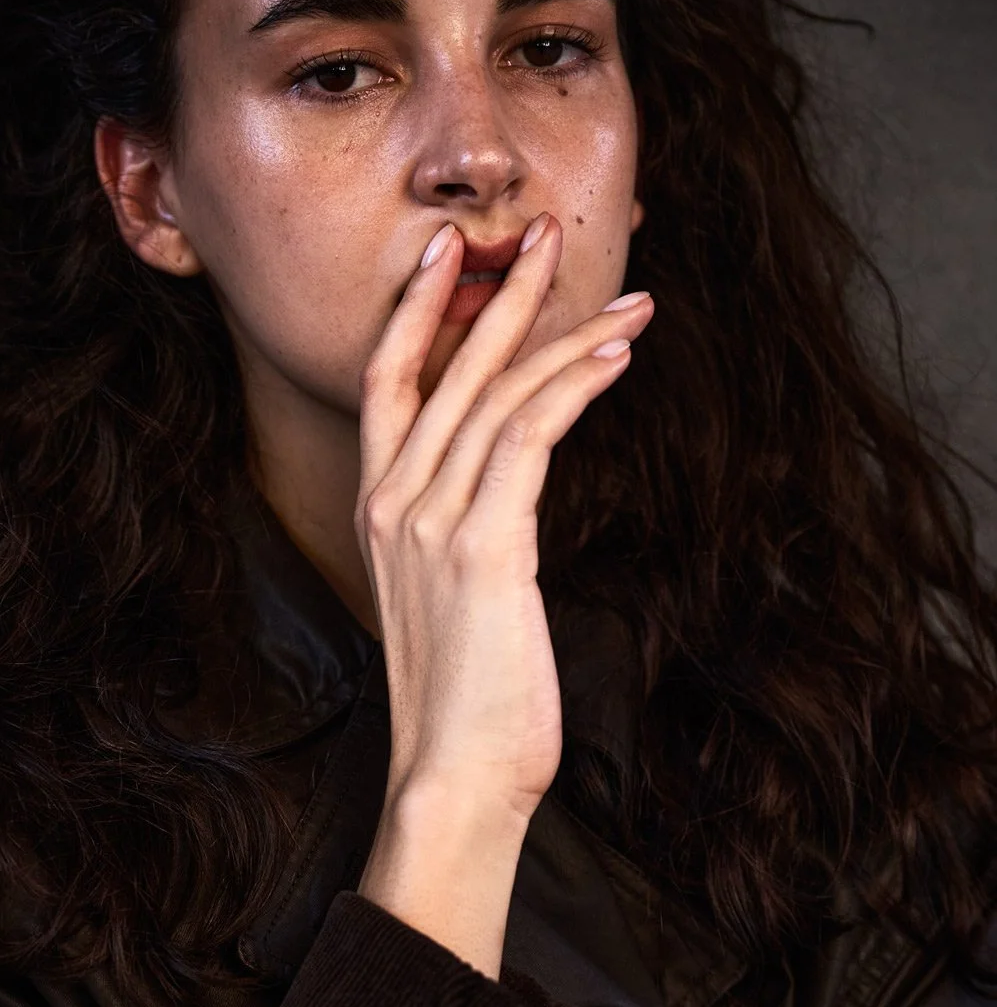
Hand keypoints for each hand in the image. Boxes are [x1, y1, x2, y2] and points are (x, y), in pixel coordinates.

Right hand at [355, 212, 653, 826]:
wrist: (454, 774)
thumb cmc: (463, 698)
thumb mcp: (448, 599)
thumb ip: (463, 534)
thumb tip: (506, 494)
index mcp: (379, 510)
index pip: (388, 384)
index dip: (417, 312)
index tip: (450, 254)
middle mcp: (395, 503)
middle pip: (445, 369)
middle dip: (499, 294)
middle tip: (544, 232)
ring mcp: (433, 522)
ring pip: (497, 395)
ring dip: (565, 336)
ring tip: (625, 298)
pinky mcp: (483, 546)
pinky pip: (529, 438)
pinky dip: (572, 388)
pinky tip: (613, 358)